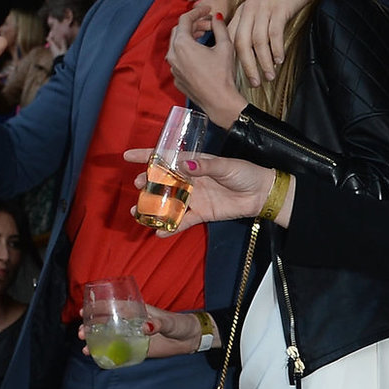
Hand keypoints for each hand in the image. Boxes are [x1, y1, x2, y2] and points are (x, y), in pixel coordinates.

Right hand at [75, 301, 199, 357]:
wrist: (189, 339)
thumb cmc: (179, 324)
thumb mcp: (169, 322)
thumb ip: (159, 324)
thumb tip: (145, 327)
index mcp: (136, 310)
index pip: (113, 306)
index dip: (97, 307)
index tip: (83, 310)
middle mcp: (131, 322)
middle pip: (106, 323)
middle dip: (90, 327)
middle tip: (81, 333)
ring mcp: (132, 336)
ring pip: (109, 337)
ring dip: (95, 341)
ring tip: (85, 348)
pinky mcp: (136, 349)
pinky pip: (118, 351)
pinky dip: (107, 354)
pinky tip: (97, 358)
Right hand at [122, 149, 277, 233]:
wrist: (261, 194)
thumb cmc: (244, 173)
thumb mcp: (225, 166)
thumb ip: (204, 166)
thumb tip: (184, 164)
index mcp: (194, 163)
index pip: (166, 157)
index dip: (147, 156)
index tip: (128, 156)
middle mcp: (190, 180)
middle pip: (162, 181)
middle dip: (147, 183)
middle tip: (138, 186)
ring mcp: (194, 197)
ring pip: (168, 202)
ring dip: (153, 207)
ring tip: (138, 212)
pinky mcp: (201, 213)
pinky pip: (183, 220)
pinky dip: (171, 227)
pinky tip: (159, 232)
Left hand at [165, 8, 243, 126]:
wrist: (219, 101)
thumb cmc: (222, 75)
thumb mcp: (225, 47)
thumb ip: (219, 28)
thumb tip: (217, 17)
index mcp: (182, 44)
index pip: (185, 19)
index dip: (197, 12)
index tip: (207, 10)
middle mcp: (173, 54)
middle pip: (179, 31)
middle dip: (194, 24)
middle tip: (209, 24)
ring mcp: (173, 67)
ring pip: (177, 45)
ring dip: (190, 38)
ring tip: (205, 37)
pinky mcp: (176, 77)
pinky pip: (179, 59)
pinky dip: (188, 52)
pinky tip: (201, 54)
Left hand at [225, 0, 315, 87]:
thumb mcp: (260, 10)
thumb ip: (251, 26)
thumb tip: (247, 52)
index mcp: (241, 12)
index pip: (231, 38)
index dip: (233, 59)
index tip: (237, 76)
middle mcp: (249, 10)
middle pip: (241, 42)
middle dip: (247, 65)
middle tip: (254, 82)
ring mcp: (263, 9)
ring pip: (258, 41)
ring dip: (264, 61)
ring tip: (269, 76)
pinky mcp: (278, 9)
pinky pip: (274, 33)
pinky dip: (276, 49)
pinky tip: (279, 60)